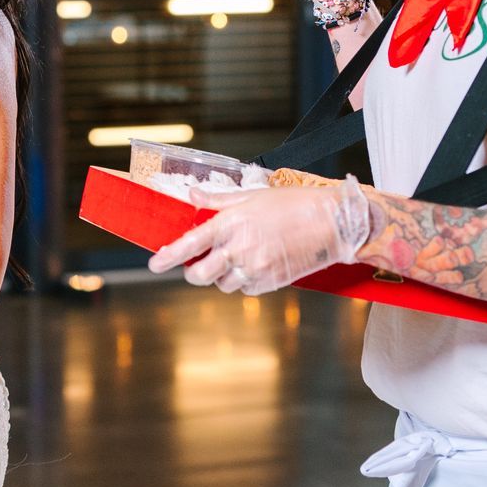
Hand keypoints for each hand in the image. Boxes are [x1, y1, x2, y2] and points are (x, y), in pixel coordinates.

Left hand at [147, 178, 371, 294]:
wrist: (332, 223)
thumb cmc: (293, 205)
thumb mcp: (251, 196)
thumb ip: (217, 201)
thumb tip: (192, 196)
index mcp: (231, 224)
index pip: (190, 243)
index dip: (168, 256)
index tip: (154, 263)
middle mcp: (240, 249)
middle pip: (199, 274)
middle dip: (192, 272)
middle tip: (195, 265)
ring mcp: (256, 268)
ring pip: (222, 284)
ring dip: (220, 276)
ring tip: (233, 259)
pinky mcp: (271, 282)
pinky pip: (245, 290)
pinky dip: (242, 282)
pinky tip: (252, 265)